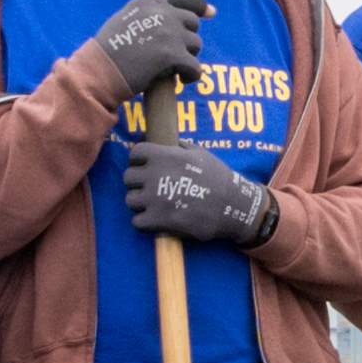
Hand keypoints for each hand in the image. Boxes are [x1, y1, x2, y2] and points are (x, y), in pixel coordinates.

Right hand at [90, 0, 212, 93]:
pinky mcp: (172, 55)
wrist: (98, 71)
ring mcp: (169, 32)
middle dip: (186, 39)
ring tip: (173, 69)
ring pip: (196, 44)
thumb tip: (175, 18)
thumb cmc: (108, 52)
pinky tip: (182, 81)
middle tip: (174, 55)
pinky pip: (196, 67)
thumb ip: (149, 15)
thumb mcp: (125, 20)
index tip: (212, 13)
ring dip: (188, 57)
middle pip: (193, 23)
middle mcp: (161, 13)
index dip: (199, 6)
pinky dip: (191, 75)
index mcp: (149, 2)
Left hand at [122, 131, 279, 248]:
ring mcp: (155, 199)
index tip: (146, 168)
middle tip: (151, 189)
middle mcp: (156, 175)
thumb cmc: (217, 177)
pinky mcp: (158, 221)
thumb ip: (174, 146)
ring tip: (155, 205)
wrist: (233, 206)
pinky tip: (157, 220)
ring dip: (140, 203)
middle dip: (138, 183)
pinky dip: (145, 223)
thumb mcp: (198, 152)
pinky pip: (137, 222)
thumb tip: (153, 139)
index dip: (139, 161)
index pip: (135, 154)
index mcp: (165, 156)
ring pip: (130, 200)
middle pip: (128, 177)